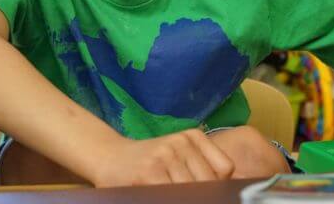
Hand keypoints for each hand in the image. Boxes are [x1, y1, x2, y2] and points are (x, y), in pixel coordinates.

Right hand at [91, 129, 233, 186]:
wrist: (108, 156)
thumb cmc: (148, 161)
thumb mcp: (178, 153)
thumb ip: (202, 166)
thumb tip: (225, 189)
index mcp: (194, 136)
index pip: (225, 169)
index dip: (219, 186)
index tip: (210, 192)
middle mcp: (182, 142)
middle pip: (209, 182)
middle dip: (203, 194)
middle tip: (189, 194)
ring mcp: (166, 156)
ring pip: (192, 190)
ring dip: (186, 197)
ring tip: (171, 192)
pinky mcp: (150, 172)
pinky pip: (172, 195)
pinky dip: (170, 197)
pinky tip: (162, 194)